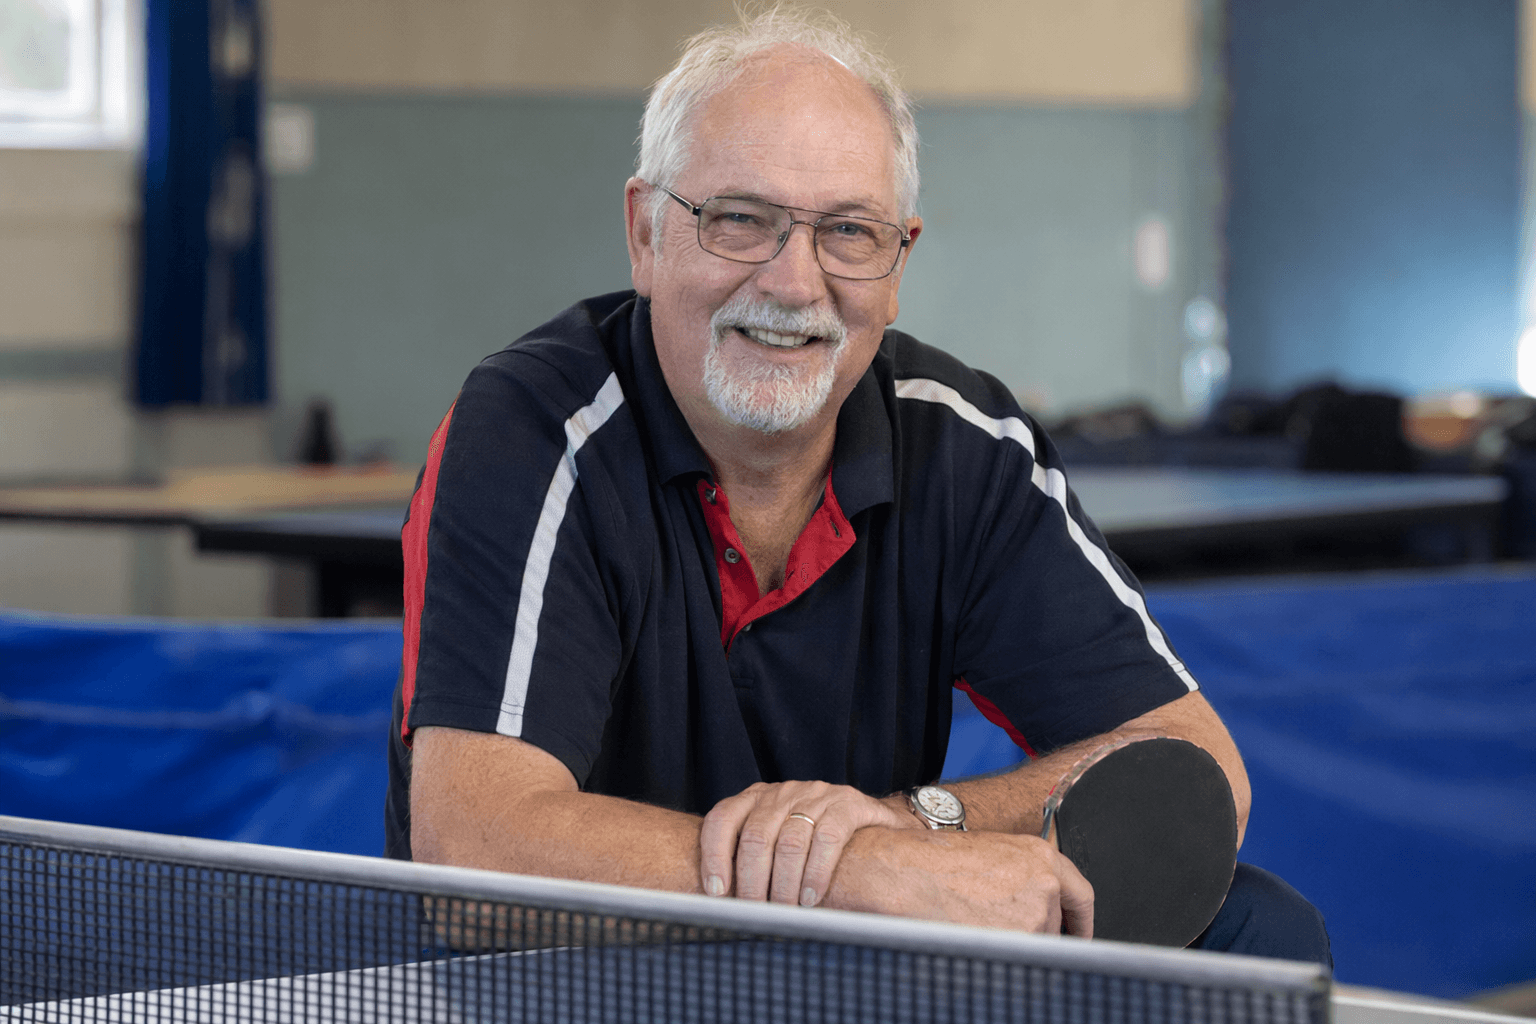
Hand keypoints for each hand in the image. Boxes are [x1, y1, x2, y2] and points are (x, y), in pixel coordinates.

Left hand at [699, 781, 918, 906]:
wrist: (875, 824)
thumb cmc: (816, 844)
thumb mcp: (778, 842)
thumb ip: (751, 863)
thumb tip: (719, 909)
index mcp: (756, 799)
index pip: (722, 819)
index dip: (713, 856)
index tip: (716, 893)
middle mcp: (782, 793)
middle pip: (755, 836)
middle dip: (751, 881)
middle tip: (754, 913)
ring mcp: (816, 795)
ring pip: (790, 841)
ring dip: (784, 883)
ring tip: (784, 911)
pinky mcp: (848, 804)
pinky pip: (828, 838)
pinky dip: (816, 872)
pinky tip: (811, 897)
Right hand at [831, 830, 1094, 936]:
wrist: (898, 869)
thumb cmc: (932, 861)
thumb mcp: (991, 856)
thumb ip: (1023, 880)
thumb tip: (1037, 910)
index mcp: (1040, 855)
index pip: (1080, 895)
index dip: (1079, 921)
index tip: (1075, 935)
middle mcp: (1045, 882)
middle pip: (1054, 929)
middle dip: (1034, 937)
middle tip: (1004, 937)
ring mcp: (1033, 913)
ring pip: (1033, 948)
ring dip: (1009, 948)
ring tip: (970, 927)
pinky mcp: (1014, 940)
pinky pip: (1015, 963)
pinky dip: (995, 959)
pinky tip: (967, 938)